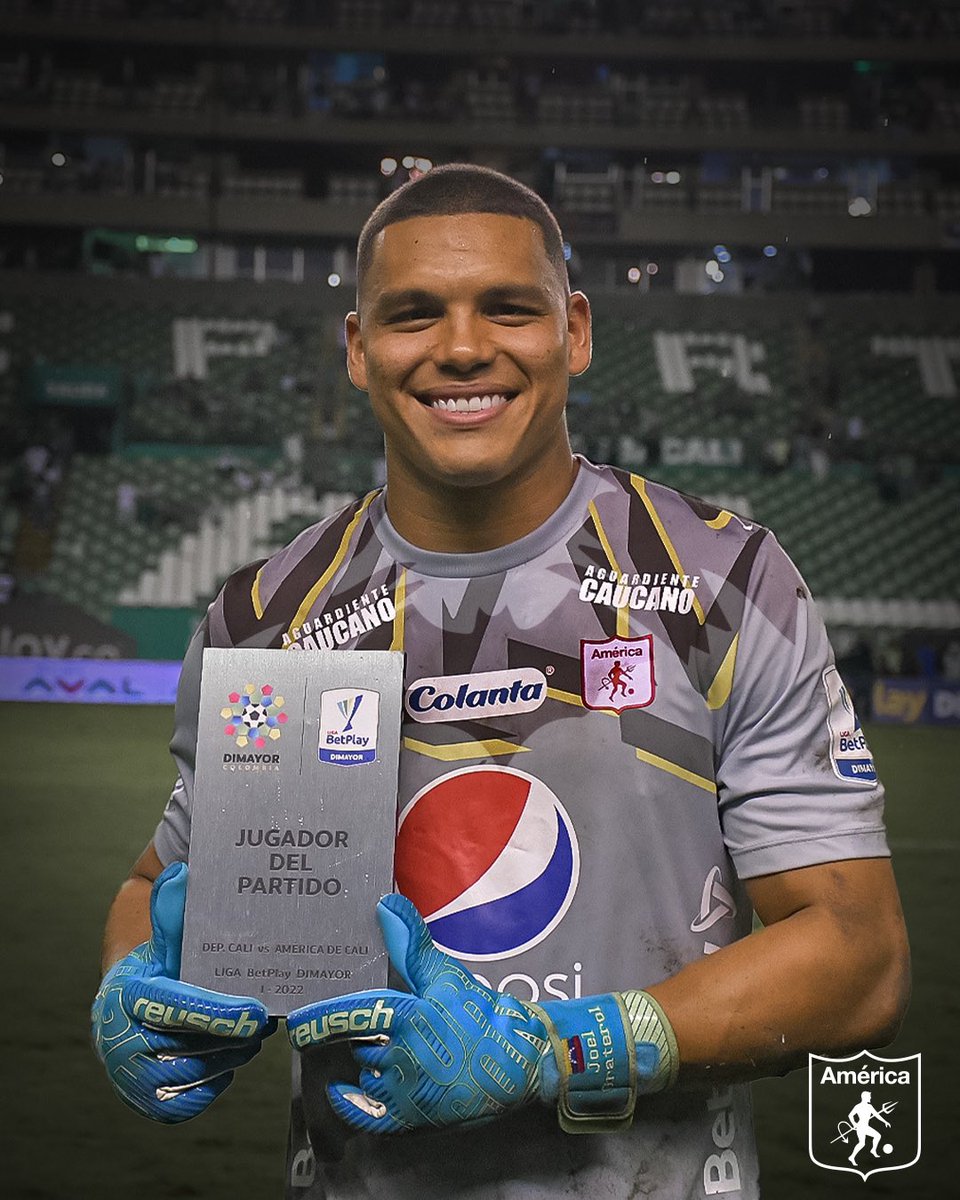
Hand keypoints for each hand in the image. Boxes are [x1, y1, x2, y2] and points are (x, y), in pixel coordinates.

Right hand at [92, 862, 274, 1122]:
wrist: (125, 1008)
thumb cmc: (158, 966)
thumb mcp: (165, 936)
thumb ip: (173, 908)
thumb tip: (182, 872)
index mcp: (130, 994)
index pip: (177, 1007)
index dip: (219, 1013)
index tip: (256, 1012)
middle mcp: (124, 1039)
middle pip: (193, 1046)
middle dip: (235, 1037)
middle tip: (265, 1020)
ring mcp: (132, 1076)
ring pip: (197, 1074)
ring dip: (230, 1056)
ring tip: (251, 1035)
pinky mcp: (145, 1102)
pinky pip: (189, 1101)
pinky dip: (215, 1080)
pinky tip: (229, 1057)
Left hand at [287, 893, 677, 1134]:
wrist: (522, 1065)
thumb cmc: (483, 1016)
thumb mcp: (446, 976)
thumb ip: (410, 943)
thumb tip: (385, 903)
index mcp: (406, 1018)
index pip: (347, 1016)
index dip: (317, 1019)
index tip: (295, 1018)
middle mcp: (400, 1057)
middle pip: (353, 1044)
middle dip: (347, 1033)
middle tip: (339, 1023)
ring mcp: (405, 1091)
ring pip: (363, 1071)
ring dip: (360, 1060)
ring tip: (363, 1046)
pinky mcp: (412, 1117)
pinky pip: (368, 1114)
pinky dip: (351, 1102)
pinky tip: (340, 1089)